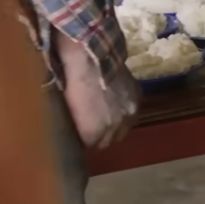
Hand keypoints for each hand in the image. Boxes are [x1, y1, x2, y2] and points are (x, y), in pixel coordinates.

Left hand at [55, 35, 139, 149]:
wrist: (92, 56)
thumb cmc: (70, 82)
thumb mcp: (67, 108)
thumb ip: (74, 125)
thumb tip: (74, 133)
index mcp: (93, 131)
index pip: (90, 147)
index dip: (83, 140)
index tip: (76, 134)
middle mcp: (115, 127)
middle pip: (108, 142)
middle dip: (99, 137)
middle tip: (89, 126)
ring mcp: (130, 112)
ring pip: (123, 130)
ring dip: (115, 126)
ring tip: (104, 116)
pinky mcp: (138, 98)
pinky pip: (132, 114)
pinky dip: (125, 112)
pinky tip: (116, 104)